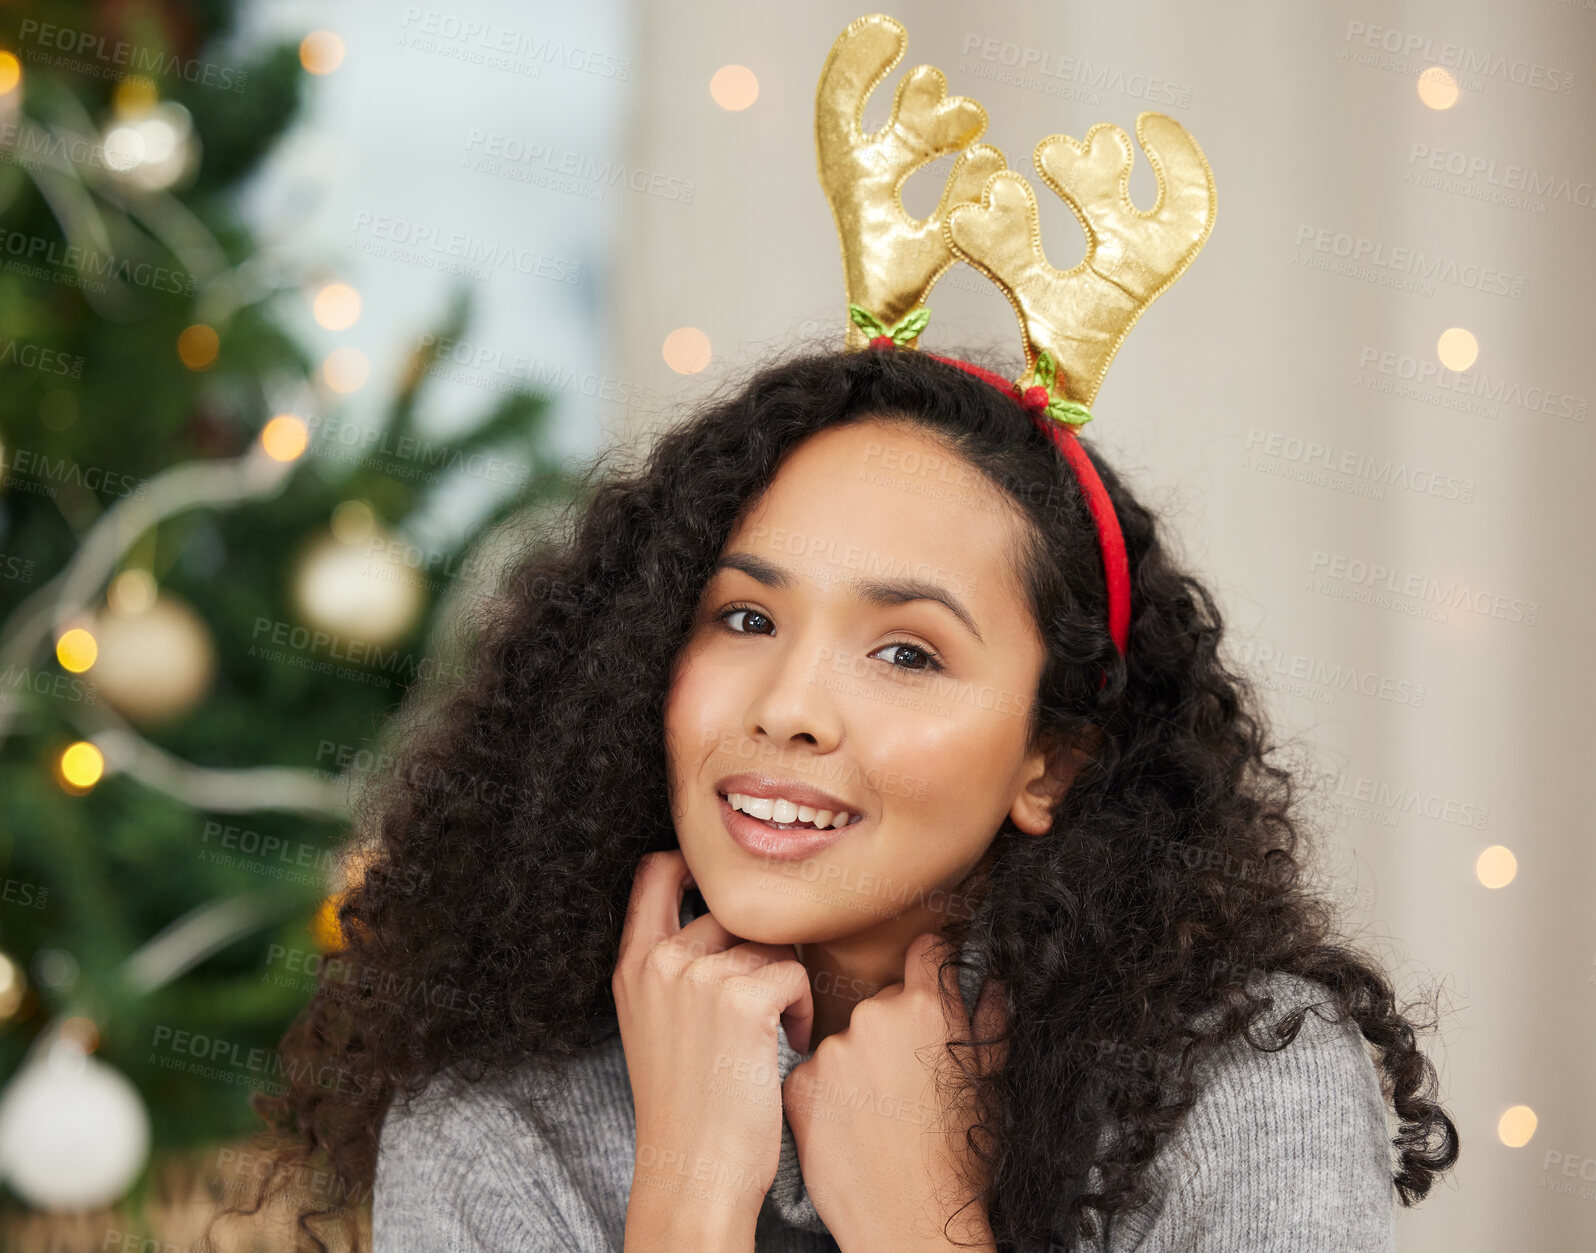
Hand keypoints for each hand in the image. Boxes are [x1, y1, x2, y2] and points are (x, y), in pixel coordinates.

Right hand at [613, 851, 815, 1244]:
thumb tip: (723, 918)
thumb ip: (672, 967)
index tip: (726, 892)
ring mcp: (698, 976)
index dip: (693, 865)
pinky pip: (795, 973)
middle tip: (761, 1001)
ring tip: (771, 1032)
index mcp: (631, 965)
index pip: (655, 872)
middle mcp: (659, 961)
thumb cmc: (686, 1107)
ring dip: (784, 981)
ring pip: (771, 943)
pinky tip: (785, 1044)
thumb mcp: (653, 1024)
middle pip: (732, 910)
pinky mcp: (742, 999)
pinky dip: (801, 1007)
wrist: (692, 1174)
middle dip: (759, 949)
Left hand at [782, 932, 1006, 1252]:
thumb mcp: (991, 1083)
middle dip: (893, 1031)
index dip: (930, 965)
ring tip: (879, 1114)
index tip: (927, 981)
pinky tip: (851, 1127)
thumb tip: (993, 981)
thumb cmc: (961, 1159)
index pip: (925, 951)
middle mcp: (873, 1017)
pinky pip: (813, 1073)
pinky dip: (828, 1094)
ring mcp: (831, 1050)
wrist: (912, 1222)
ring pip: (845, 1040)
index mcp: (927, 1008)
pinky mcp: (800, 1085)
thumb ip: (991, 1020)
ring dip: (858, 1064)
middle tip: (906, 1082)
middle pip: (881, 1002)